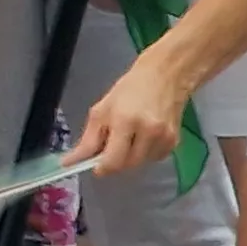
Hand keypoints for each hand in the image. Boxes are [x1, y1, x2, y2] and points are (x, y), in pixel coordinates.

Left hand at [72, 49, 191, 174]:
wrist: (164, 77)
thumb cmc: (129, 90)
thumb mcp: (101, 110)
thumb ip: (88, 140)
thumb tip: (71, 162)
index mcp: (126, 121)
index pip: (113, 160)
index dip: (102, 168)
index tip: (95, 167)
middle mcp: (148, 132)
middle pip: (127, 164)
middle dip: (115, 161)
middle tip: (109, 147)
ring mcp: (164, 138)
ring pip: (141, 163)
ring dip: (130, 157)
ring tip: (128, 136)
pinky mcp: (175, 141)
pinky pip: (154, 158)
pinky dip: (144, 153)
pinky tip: (142, 136)